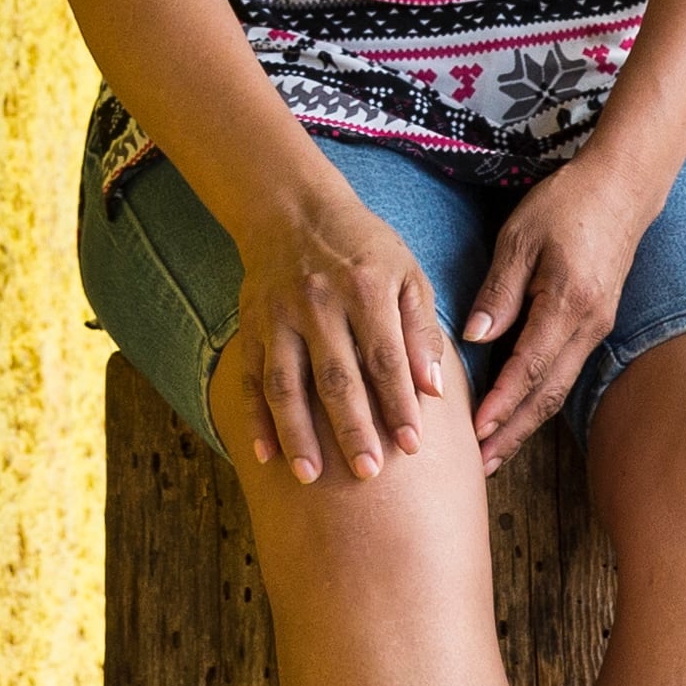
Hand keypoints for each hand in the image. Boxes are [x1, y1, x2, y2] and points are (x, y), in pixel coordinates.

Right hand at [212, 199, 452, 483]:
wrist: (291, 208)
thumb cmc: (362, 247)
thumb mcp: (405, 273)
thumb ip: (420, 331)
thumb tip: (435, 391)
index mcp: (364, 288)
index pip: (384, 357)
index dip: (399, 403)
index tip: (413, 446)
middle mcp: (318, 303)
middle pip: (336, 377)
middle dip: (352, 429)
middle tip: (368, 474)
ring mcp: (279, 317)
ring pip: (286, 384)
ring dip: (298, 433)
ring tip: (311, 477)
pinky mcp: (252, 327)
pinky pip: (251, 379)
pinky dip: (256, 420)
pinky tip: (266, 456)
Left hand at [464, 157, 660, 468]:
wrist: (622, 188)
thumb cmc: (565, 204)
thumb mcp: (520, 237)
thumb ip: (499, 290)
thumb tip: (476, 338)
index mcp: (566, 302)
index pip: (530, 367)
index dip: (503, 403)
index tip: (476, 431)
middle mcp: (588, 325)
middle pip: (548, 394)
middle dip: (514, 432)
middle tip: (481, 464)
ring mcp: (596, 328)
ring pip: (559, 389)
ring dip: (526, 423)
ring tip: (494, 450)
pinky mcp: (596, 325)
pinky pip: (565, 372)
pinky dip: (539, 399)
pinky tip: (517, 412)